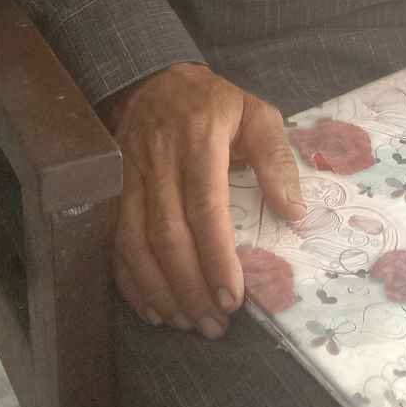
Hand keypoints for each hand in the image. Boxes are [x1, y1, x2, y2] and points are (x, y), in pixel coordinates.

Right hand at [105, 62, 304, 334]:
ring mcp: (129, 176)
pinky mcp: (111, 191)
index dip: (216, 257)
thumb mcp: (256, 113)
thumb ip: (276, 158)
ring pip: (136, 244)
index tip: (233, 297)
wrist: (153, 82)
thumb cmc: (213, 104)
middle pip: (168, 235)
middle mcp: (159, 160)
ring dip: (161, 291)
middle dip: (191, 287)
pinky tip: (153, 308)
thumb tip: (294, 212)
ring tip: (188, 323)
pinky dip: (130, 282)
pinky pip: (114, 242)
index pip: (205, 207)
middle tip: (215, 324)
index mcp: (199, 139)